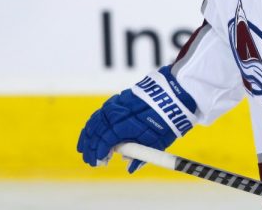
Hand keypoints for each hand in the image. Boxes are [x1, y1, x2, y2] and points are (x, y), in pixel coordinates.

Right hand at [77, 67, 197, 172]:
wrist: (177, 92)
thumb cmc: (168, 119)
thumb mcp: (158, 141)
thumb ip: (142, 154)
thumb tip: (130, 168)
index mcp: (126, 124)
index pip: (106, 140)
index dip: (100, 153)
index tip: (99, 163)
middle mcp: (118, 112)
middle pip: (97, 131)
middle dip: (91, 147)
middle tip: (90, 160)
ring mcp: (118, 103)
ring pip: (96, 120)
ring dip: (89, 135)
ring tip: (85, 149)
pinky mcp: (120, 98)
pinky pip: (102, 112)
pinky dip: (94, 123)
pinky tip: (93, 131)